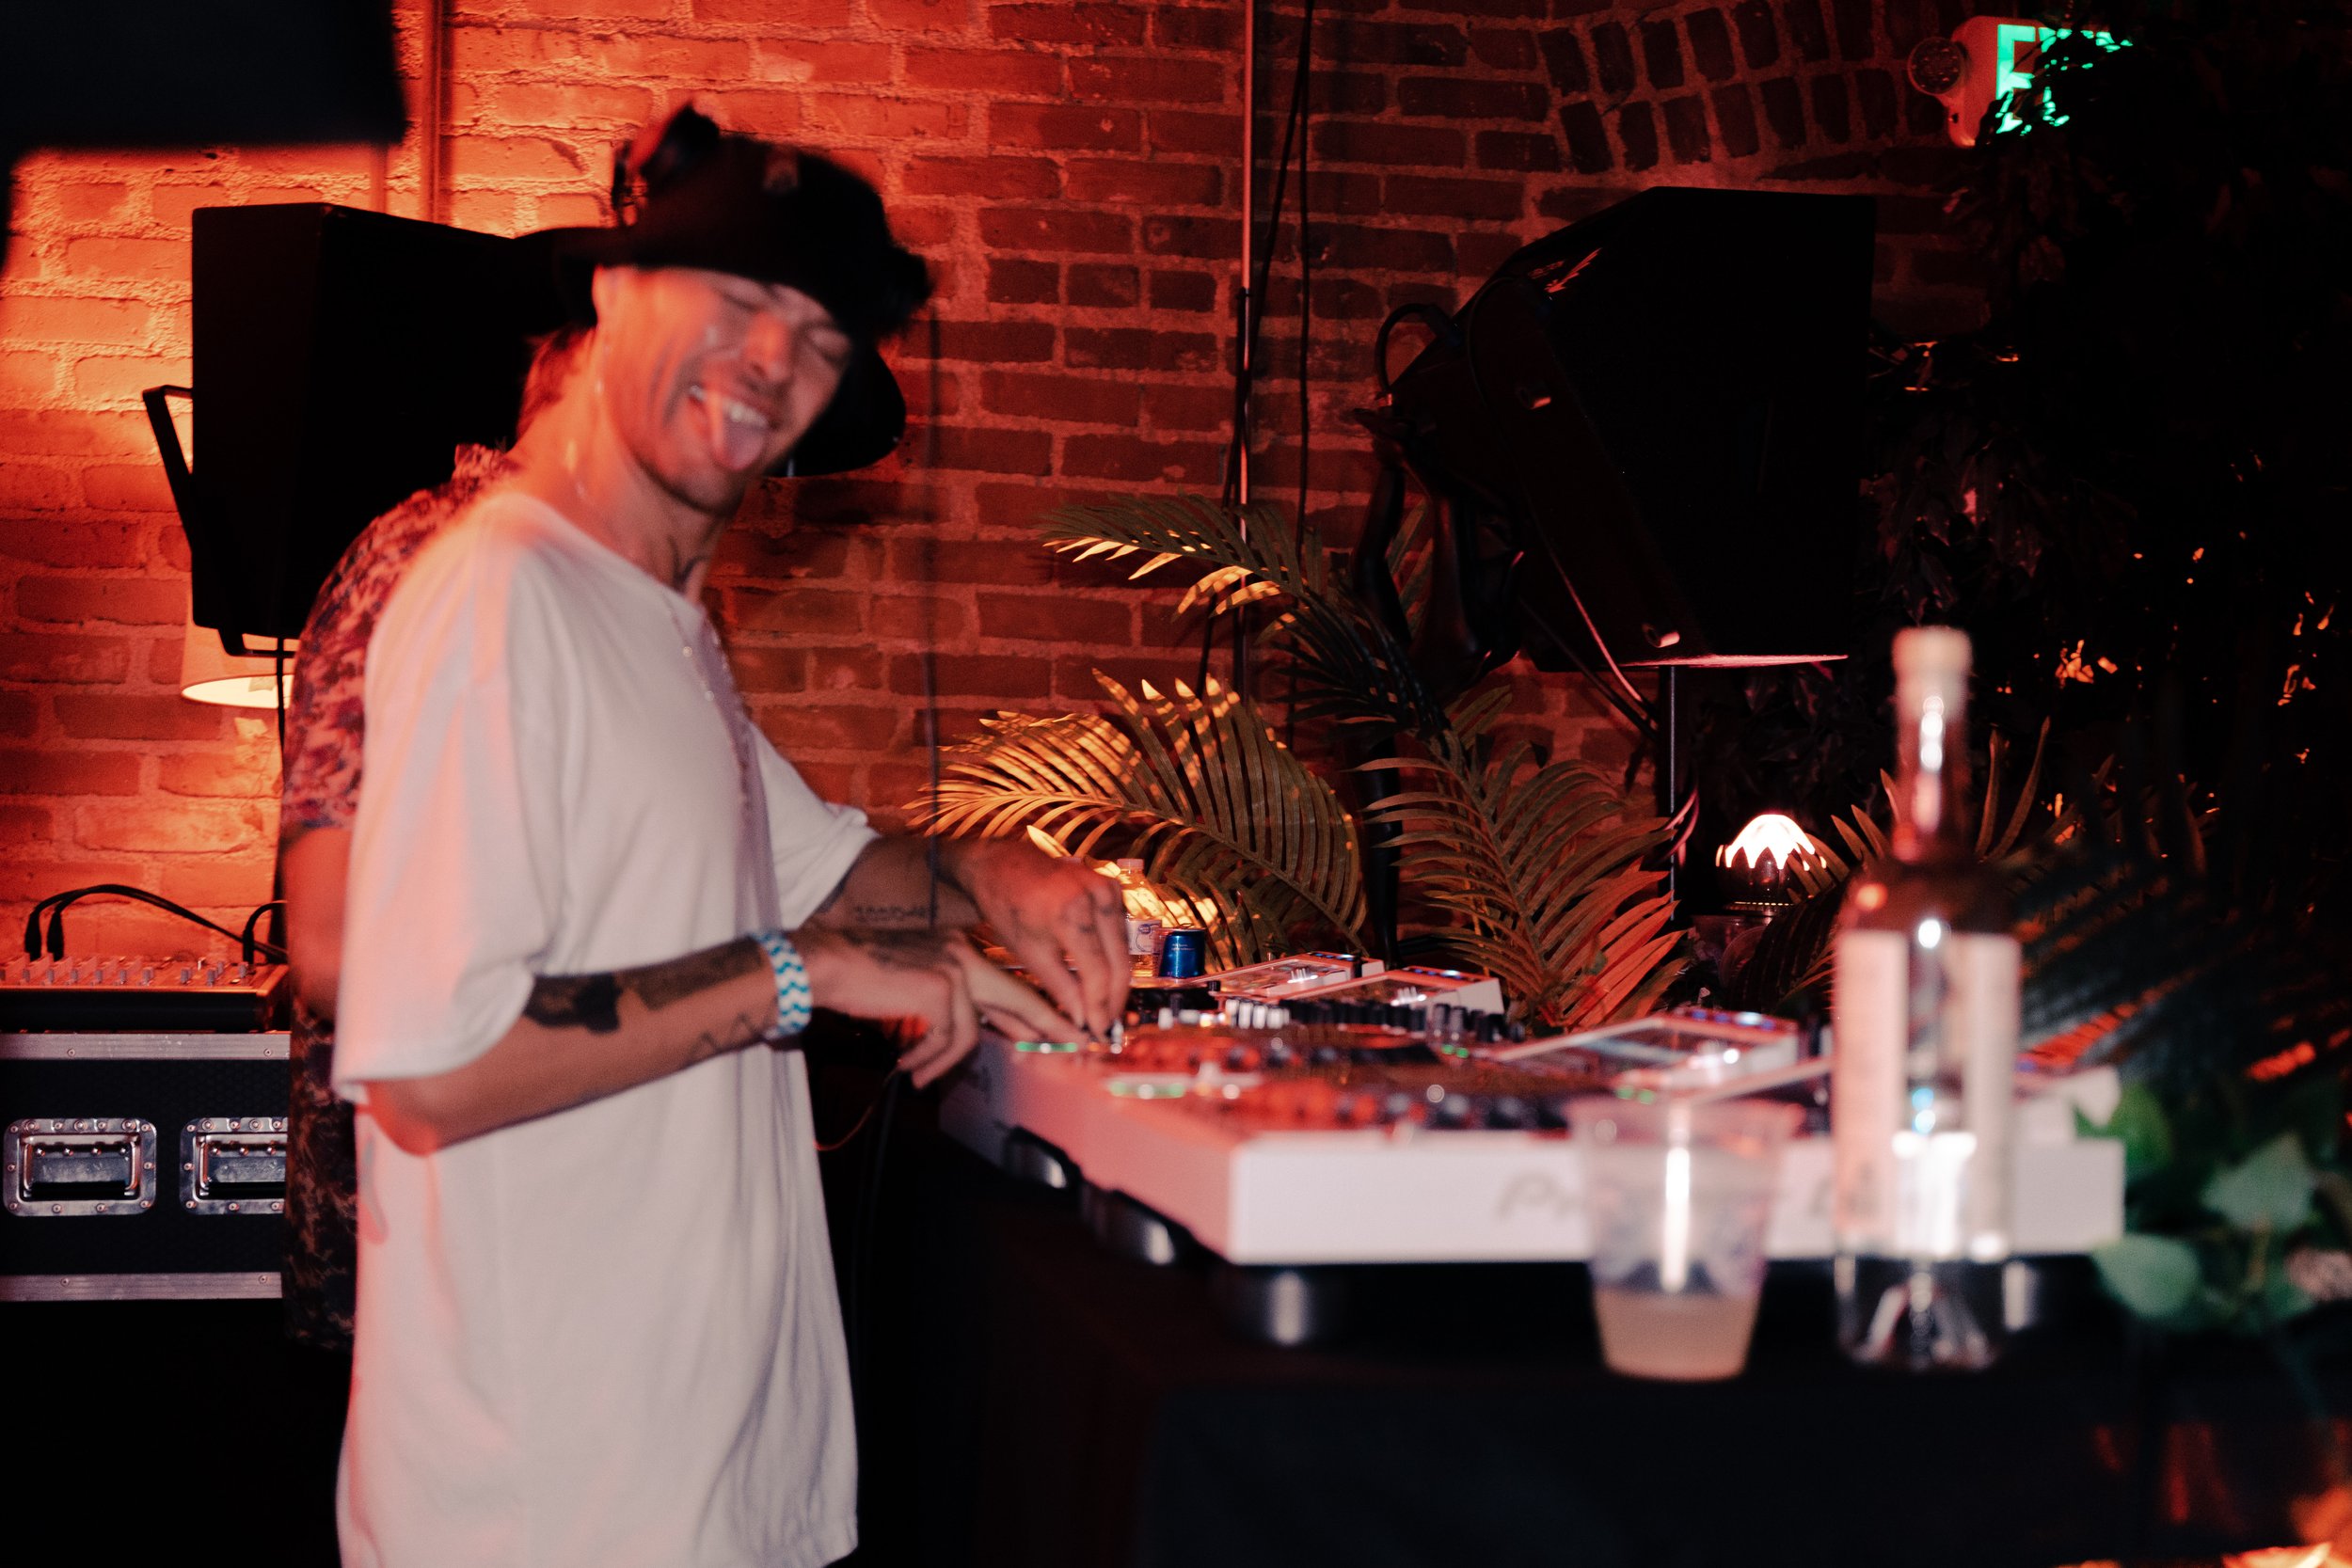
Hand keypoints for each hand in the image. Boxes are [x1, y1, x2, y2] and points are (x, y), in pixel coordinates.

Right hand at [794, 927, 1081, 1086]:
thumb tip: (974, 1034)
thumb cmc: (862, 977)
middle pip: (1018, 997)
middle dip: (1051, 1026)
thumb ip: (949, 1004)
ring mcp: (956, 968)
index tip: (1062, 1034)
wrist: (825, 963)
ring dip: (944, 1061)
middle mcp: (964, 952)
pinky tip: (909, 1069)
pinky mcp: (941, 988)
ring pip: (975, 1028)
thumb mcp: (916, 986)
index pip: (1008, 985)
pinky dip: (930, 1059)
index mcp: (961, 948)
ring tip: (919, 1076)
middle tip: (1080, 1046)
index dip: (1035, 1014)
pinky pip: (950, 1038)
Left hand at [939, 839, 1131, 1038]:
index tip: (1098, 1030)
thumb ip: (1061, 988)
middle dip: (1114, 998)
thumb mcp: (1030, 953)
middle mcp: (1097, 897)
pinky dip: (1114, 957)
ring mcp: (1108, 888)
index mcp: (1072, 914)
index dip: (1100, 1006)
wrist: (1004, 866)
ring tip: (1107, 1008)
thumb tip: (1083, 1022)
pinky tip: (1106, 980)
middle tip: (1107, 1025)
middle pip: (1119, 961)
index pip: (1098, 971)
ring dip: (1117, 981)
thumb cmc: (1009, 909)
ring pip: (1123, 947)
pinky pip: (1119, 931)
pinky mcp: (1112, 886)